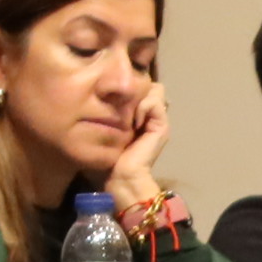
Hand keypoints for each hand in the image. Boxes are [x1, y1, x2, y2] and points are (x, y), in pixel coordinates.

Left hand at [100, 86, 171, 215]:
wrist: (121, 177)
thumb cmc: (106, 155)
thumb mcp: (100, 128)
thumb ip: (103, 111)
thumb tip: (99, 91)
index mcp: (136, 114)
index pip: (138, 85)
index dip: (126, 84)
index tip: (110, 94)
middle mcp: (149, 114)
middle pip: (147, 84)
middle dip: (133, 87)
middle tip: (119, 102)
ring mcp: (157, 119)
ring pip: (153, 88)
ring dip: (137, 96)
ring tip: (126, 113)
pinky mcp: (162, 125)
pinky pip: (154, 100)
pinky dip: (143, 105)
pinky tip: (133, 121)